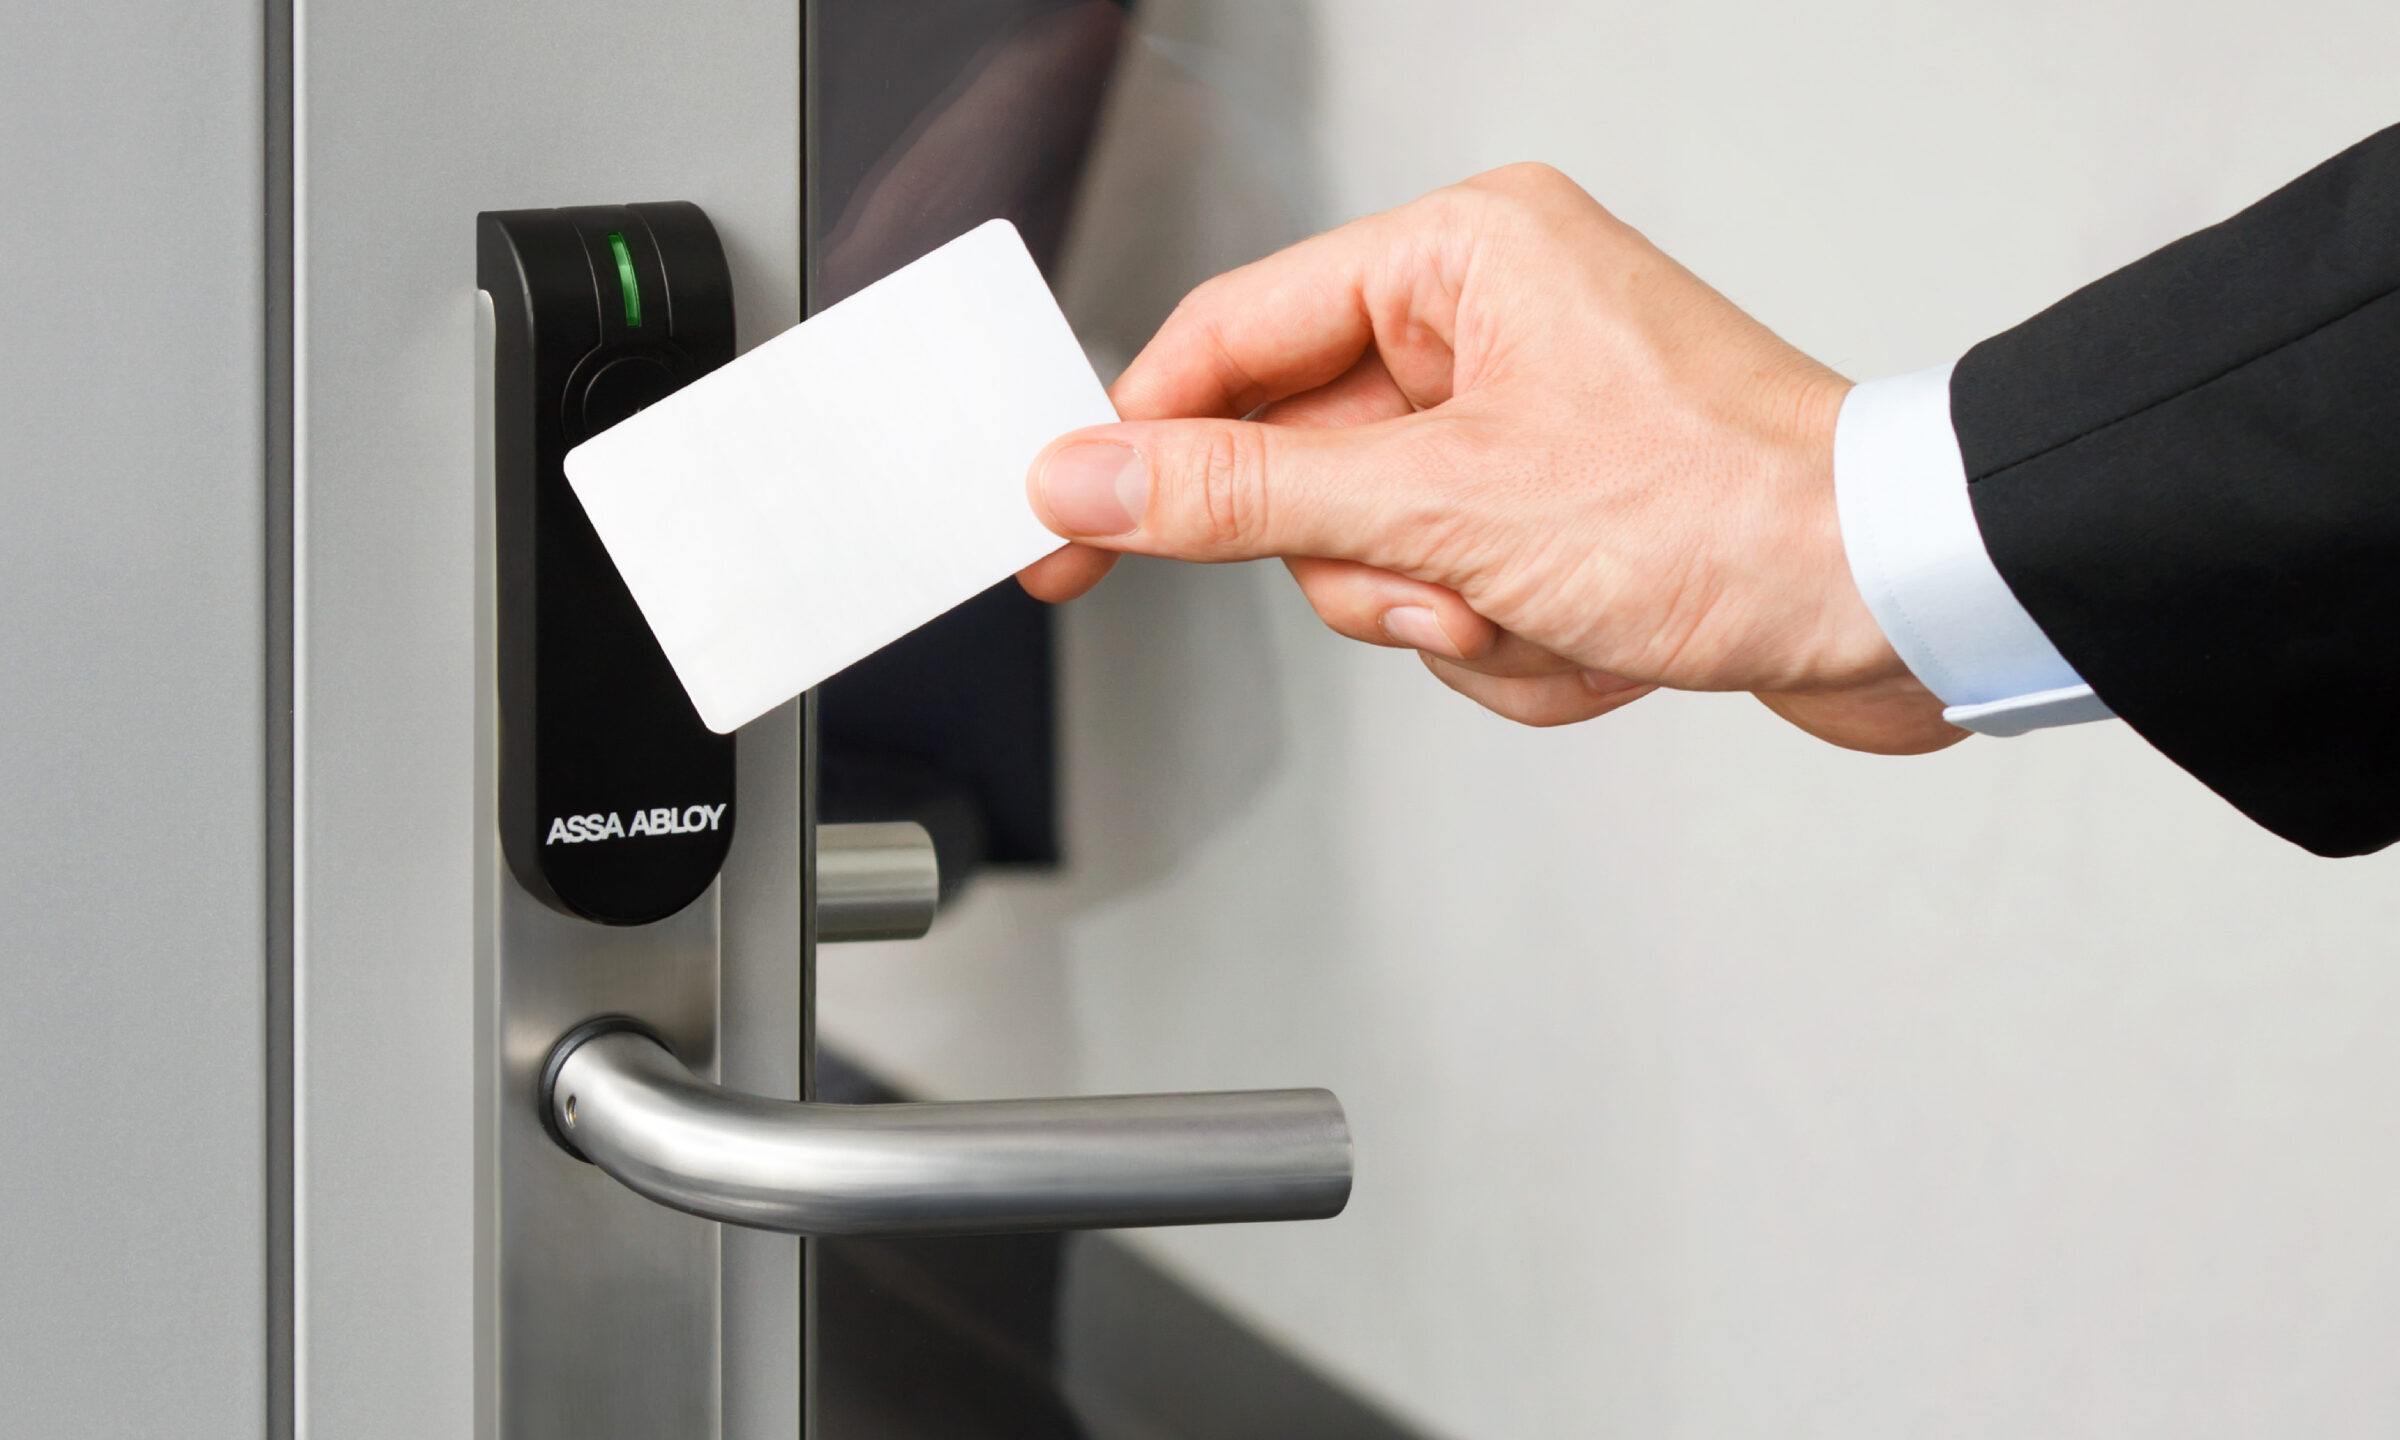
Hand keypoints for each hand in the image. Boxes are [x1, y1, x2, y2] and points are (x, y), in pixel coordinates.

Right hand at [1019, 163, 1961, 753]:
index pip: (1229, 339)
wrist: (1898, 601)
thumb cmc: (1728, 512)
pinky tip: (1597, 639)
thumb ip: (1242, 497)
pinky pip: (1455, 603)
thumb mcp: (1444, 509)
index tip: (1062, 527)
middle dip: (1374, 569)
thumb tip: (1091, 478)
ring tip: (1547, 615)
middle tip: (1442, 591)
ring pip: (1377, 558)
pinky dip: (1514, 649)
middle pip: (1301, 470)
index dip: (1137, 443)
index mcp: (1460, 259)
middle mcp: (1490, 325)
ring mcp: (1526, 424)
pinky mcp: (1560, 512)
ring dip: (1453, 623)